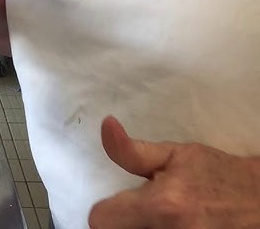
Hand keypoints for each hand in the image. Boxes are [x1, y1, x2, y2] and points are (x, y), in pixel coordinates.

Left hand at [89, 116, 259, 228]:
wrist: (259, 199)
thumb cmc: (214, 174)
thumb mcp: (174, 154)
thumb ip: (131, 151)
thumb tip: (106, 126)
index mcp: (162, 205)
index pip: (101, 221)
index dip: (105, 212)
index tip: (116, 206)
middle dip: (124, 224)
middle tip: (141, 213)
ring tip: (158, 219)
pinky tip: (169, 226)